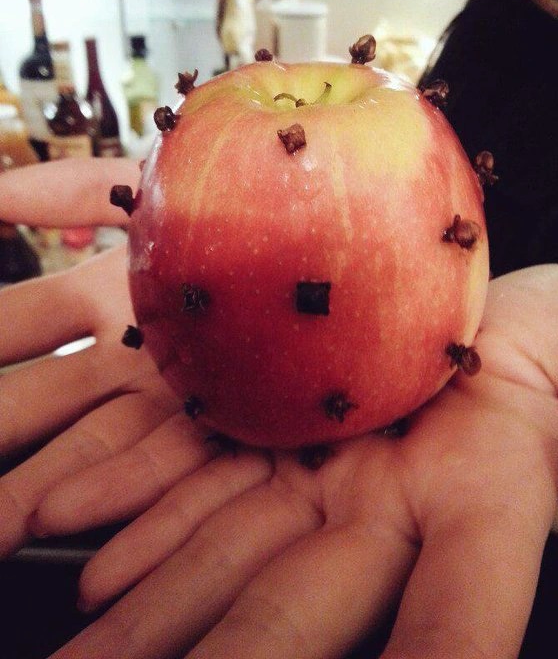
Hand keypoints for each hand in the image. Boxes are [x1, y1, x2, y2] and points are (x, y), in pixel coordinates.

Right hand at [0, 159, 267, 559]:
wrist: (358, 239)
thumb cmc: (260, 200)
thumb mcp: (153, 186)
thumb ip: (70, 192)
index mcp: (115, 295)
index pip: (27, 326)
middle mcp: (142, 352)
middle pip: (53, 406)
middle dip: (4, 435)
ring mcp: (187, 394)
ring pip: (104, 454)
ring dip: (43, 493)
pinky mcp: (240, 429)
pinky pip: (182, 477)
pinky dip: (130, 505)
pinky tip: (75, 534)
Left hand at [2, 160, 557, 658]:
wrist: (495, 322)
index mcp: (484, 505)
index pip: (457, 613)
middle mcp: (389, 513)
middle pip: (297, 610)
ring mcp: (326, 478)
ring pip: (227, 553)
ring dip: (147, 607)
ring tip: (77, 648)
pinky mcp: (283, 434)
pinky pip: (206, 475)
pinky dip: (144, 507)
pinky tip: (83, 539)